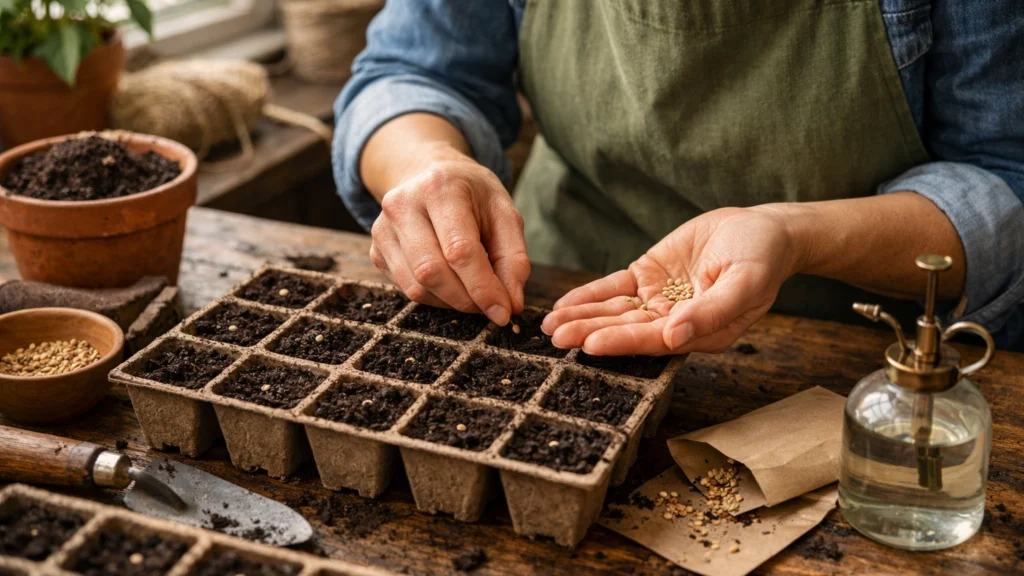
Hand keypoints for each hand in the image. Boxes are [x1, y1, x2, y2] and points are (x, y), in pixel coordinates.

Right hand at [369, 153, 529, 324]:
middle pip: (431, 272)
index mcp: (440, 188)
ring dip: (451, 302)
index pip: (459, 250)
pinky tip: (451, 282)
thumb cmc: (472, 195)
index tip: (503, 312)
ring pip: (416, 287)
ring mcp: (383, 229)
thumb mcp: (504, 213)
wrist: (430, 174)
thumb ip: (513, 257)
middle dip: (466, 299)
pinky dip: (435, 297)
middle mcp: (403, 205)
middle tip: (490, 305)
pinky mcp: (376, 251)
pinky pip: (406, 289)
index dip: (483, 288)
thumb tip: (511, 303)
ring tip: (472, 291)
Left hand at [542, 206, 802, 354]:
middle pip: (625, 329)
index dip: (622, 343)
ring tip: (549, 325)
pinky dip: (589, 295)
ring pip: (614, 312)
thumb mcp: (744, 283)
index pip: (653, 341)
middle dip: (590, 333)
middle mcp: (673, 323)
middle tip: (555, 338)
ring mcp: (658, 300)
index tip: (591, 345)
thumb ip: (711, 312)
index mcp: (699, 334)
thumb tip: (675, 336)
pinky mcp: (647, 277)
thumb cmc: (762, 259)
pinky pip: (613, 289)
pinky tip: (564, 305)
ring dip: (582, 317)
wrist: (764, 230)